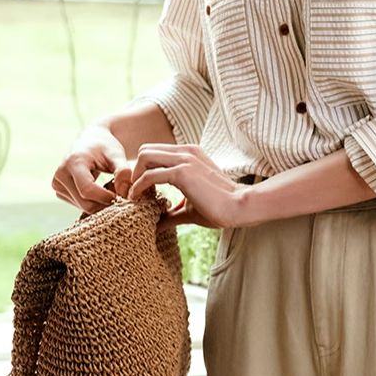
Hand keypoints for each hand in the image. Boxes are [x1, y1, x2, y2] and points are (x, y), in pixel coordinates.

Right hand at [51, 128, 126, 214]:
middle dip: (105, 202)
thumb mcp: (117, 154)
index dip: (106, 197)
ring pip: (83, 207)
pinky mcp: (59, 191)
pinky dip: (92, 202)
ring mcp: (57, 184)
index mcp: (73, 162)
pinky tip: (98, 190)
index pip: (87, 190)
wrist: (90, 141)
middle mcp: (61, 174)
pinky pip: (79, 205)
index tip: (120, 195)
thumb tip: (125, 193)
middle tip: (117, 191)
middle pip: (85, 203)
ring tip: (108, 187)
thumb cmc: (105, 147)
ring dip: (100, 203)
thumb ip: (123, 171)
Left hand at [122, 143, 244, 229]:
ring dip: (135, 177)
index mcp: (189, 154)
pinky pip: (150, 175)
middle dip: (135, 171)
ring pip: (144, 157)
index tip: (143, 192)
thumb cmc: (220, 208)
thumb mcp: (191, 207)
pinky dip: (139, 187)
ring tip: (136, 197)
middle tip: (136, 193)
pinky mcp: (182, 173)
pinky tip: (139, 200)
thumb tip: (157, 225)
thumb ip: (173, 212)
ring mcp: (184, 160)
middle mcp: (185, 152)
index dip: (144, 170)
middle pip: (145, 150)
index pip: (155, 152)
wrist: (240, 207)